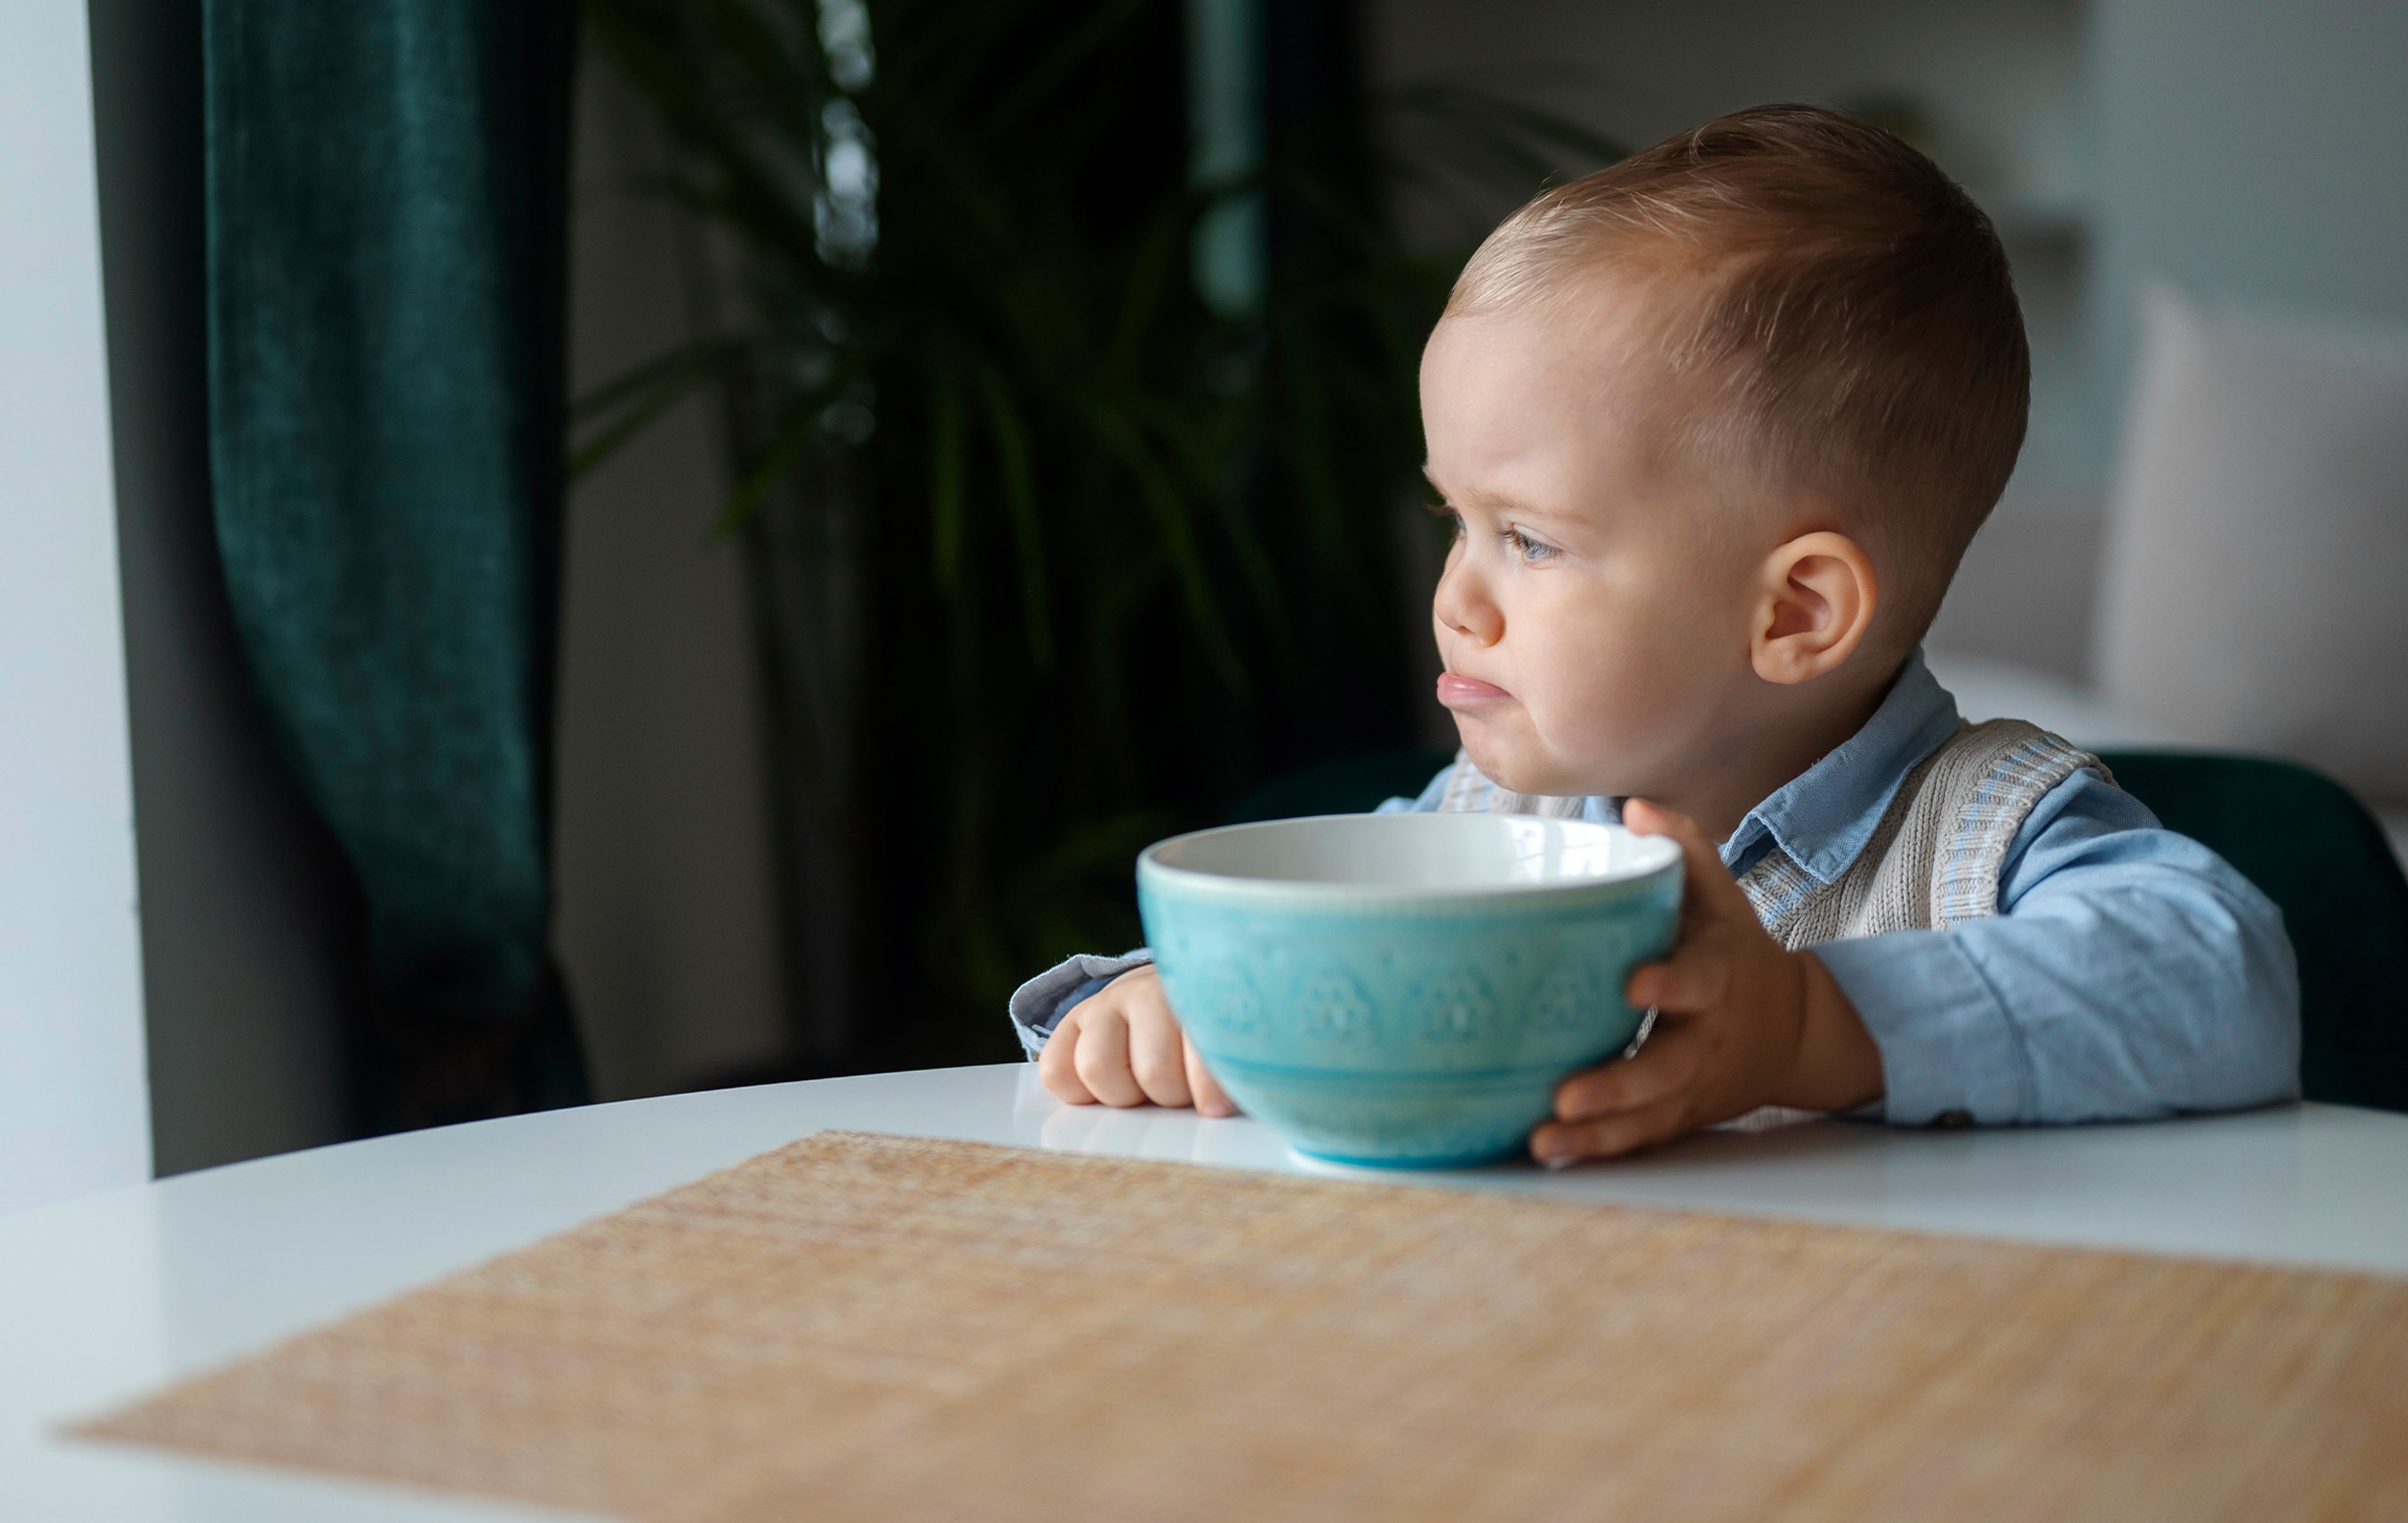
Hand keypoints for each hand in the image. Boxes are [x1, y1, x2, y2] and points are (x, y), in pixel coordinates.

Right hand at [1037, 965, 1235, 1116]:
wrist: (1167, 987)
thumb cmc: (1203, 1028)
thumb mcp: (1226, 1040)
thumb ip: (1232, 1067)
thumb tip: (1230, 1106)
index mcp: (1198, 995)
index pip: (1202, 1047)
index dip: (1209, 1087)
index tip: (1217, 1108)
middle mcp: (1148, 992)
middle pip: (1153, 1072)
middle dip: (1169, 1096)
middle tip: (1179, 1091)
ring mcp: (1106, 1003)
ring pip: (1098, 1068)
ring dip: (1123, 1095)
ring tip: (1142, 1091)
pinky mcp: (1072, 1020)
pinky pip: (1056, 1070)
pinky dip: (1077, 1092)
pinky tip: (1104, 1087)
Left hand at [1529, 798, 1883, 1164]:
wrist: (1794, 1027)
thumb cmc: (1733, 948)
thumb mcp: (1720, 896)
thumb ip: (1684, 851)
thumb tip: (1636, 807)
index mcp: (1717, 975)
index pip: (1698, 978)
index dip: (1671, 983)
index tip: (1633, 984)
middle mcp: (1707, 1034)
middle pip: (1668, 1066)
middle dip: (1619, 1084)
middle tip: (1566, 1096)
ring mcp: (1694, 1082)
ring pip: (1650, 1113)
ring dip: (1598, 1131)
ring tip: (1544, 1139)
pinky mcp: (1679, 1113)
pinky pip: (1640, 1137)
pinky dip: (1600, 1148)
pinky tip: (1550, 1154)